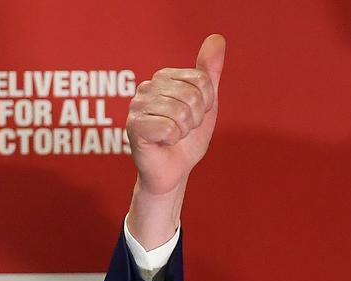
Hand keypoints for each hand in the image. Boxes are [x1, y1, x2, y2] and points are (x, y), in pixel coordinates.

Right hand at [125, 34, 225, 247]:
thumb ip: (210, 72)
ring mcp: (137, 106)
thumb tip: (217, 39)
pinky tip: (163, 143)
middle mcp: (147, 86)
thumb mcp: (206, 103)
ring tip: (173, 136)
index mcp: (164, 77)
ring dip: (184, 131)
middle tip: (183, 129)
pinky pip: (168, 128)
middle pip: (192, 96)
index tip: (195, 115)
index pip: (202, 80)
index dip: (207, 104)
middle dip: (196, 119)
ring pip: (180, 112)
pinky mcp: (133, 127)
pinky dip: (172, 140)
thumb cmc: (187, 138)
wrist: (174, 170)